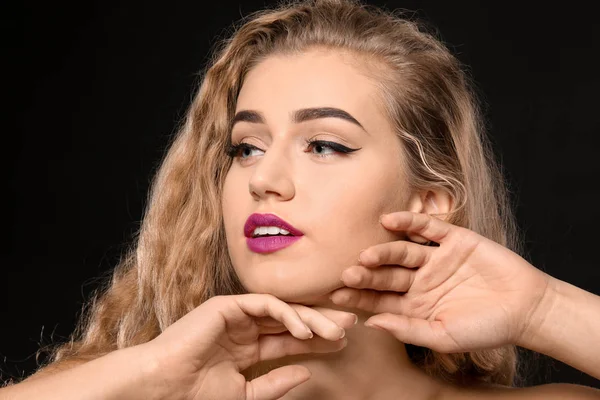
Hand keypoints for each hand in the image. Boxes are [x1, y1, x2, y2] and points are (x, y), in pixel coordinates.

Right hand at [140, 294, 355, 399]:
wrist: (166, 386)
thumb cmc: (198, 394)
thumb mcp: (245, 394)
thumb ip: (276, 382)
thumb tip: (307, 372)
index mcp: (247, 346)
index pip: (289, 339)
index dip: (317, 340)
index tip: (342, 343)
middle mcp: (245, 327)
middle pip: (291, 320)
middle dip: (321, 322)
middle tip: (350, 326)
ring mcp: (238, 314)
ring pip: (283, 309)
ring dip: (311, 318)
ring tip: (335, 331)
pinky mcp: (229, 304)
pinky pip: (266, 304)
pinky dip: (287, 315)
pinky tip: (305, 331)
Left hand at [330, 211, 550, 352]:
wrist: (527, 308)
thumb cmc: (486, 328)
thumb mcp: (443, 336)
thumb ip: (407, 330)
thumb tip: (372, 324)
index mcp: (414, 304)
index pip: (379, 300)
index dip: (359, 298)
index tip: (335, 296)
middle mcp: (420, 279)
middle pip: (386, 275)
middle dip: (367, 275)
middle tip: (347, 274)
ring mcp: (435, 258)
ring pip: (403, 250)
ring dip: (385, 250)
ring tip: (367, 254)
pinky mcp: (454, 239)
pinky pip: (428, 227)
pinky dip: (411, 221)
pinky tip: (391, 219)